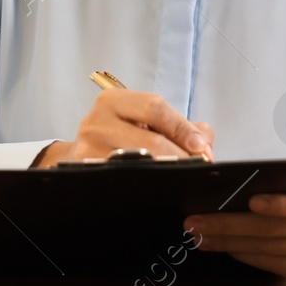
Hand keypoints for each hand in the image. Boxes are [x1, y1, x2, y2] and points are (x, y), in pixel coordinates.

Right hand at [32, 89, 213, 167]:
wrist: (82, 156)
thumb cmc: (119, 136)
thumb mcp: (145, 121)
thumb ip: (180, 125)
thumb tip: (204, 142)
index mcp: (113, 100)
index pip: (155, 108)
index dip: (183, 128)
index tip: (201, 146)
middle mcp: (97, 121)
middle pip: (151, 142)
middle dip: (181, 157)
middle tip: (197, 165)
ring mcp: (89, 150)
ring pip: (140, 165)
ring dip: (168, 173)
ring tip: (182, 176)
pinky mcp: (88, 174)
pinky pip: (127, 182)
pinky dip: (148, 184)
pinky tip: (157, 185)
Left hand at [182, 176, 285, 285]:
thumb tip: (235, 190)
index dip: (283, 204)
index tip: (251, 202)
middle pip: (280, 228)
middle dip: (230, 224)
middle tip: (196, 221)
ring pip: (272, 248)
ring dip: (230, 242)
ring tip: (202, 235)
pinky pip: (276, 265)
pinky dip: (247, 256)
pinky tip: (227, 248)